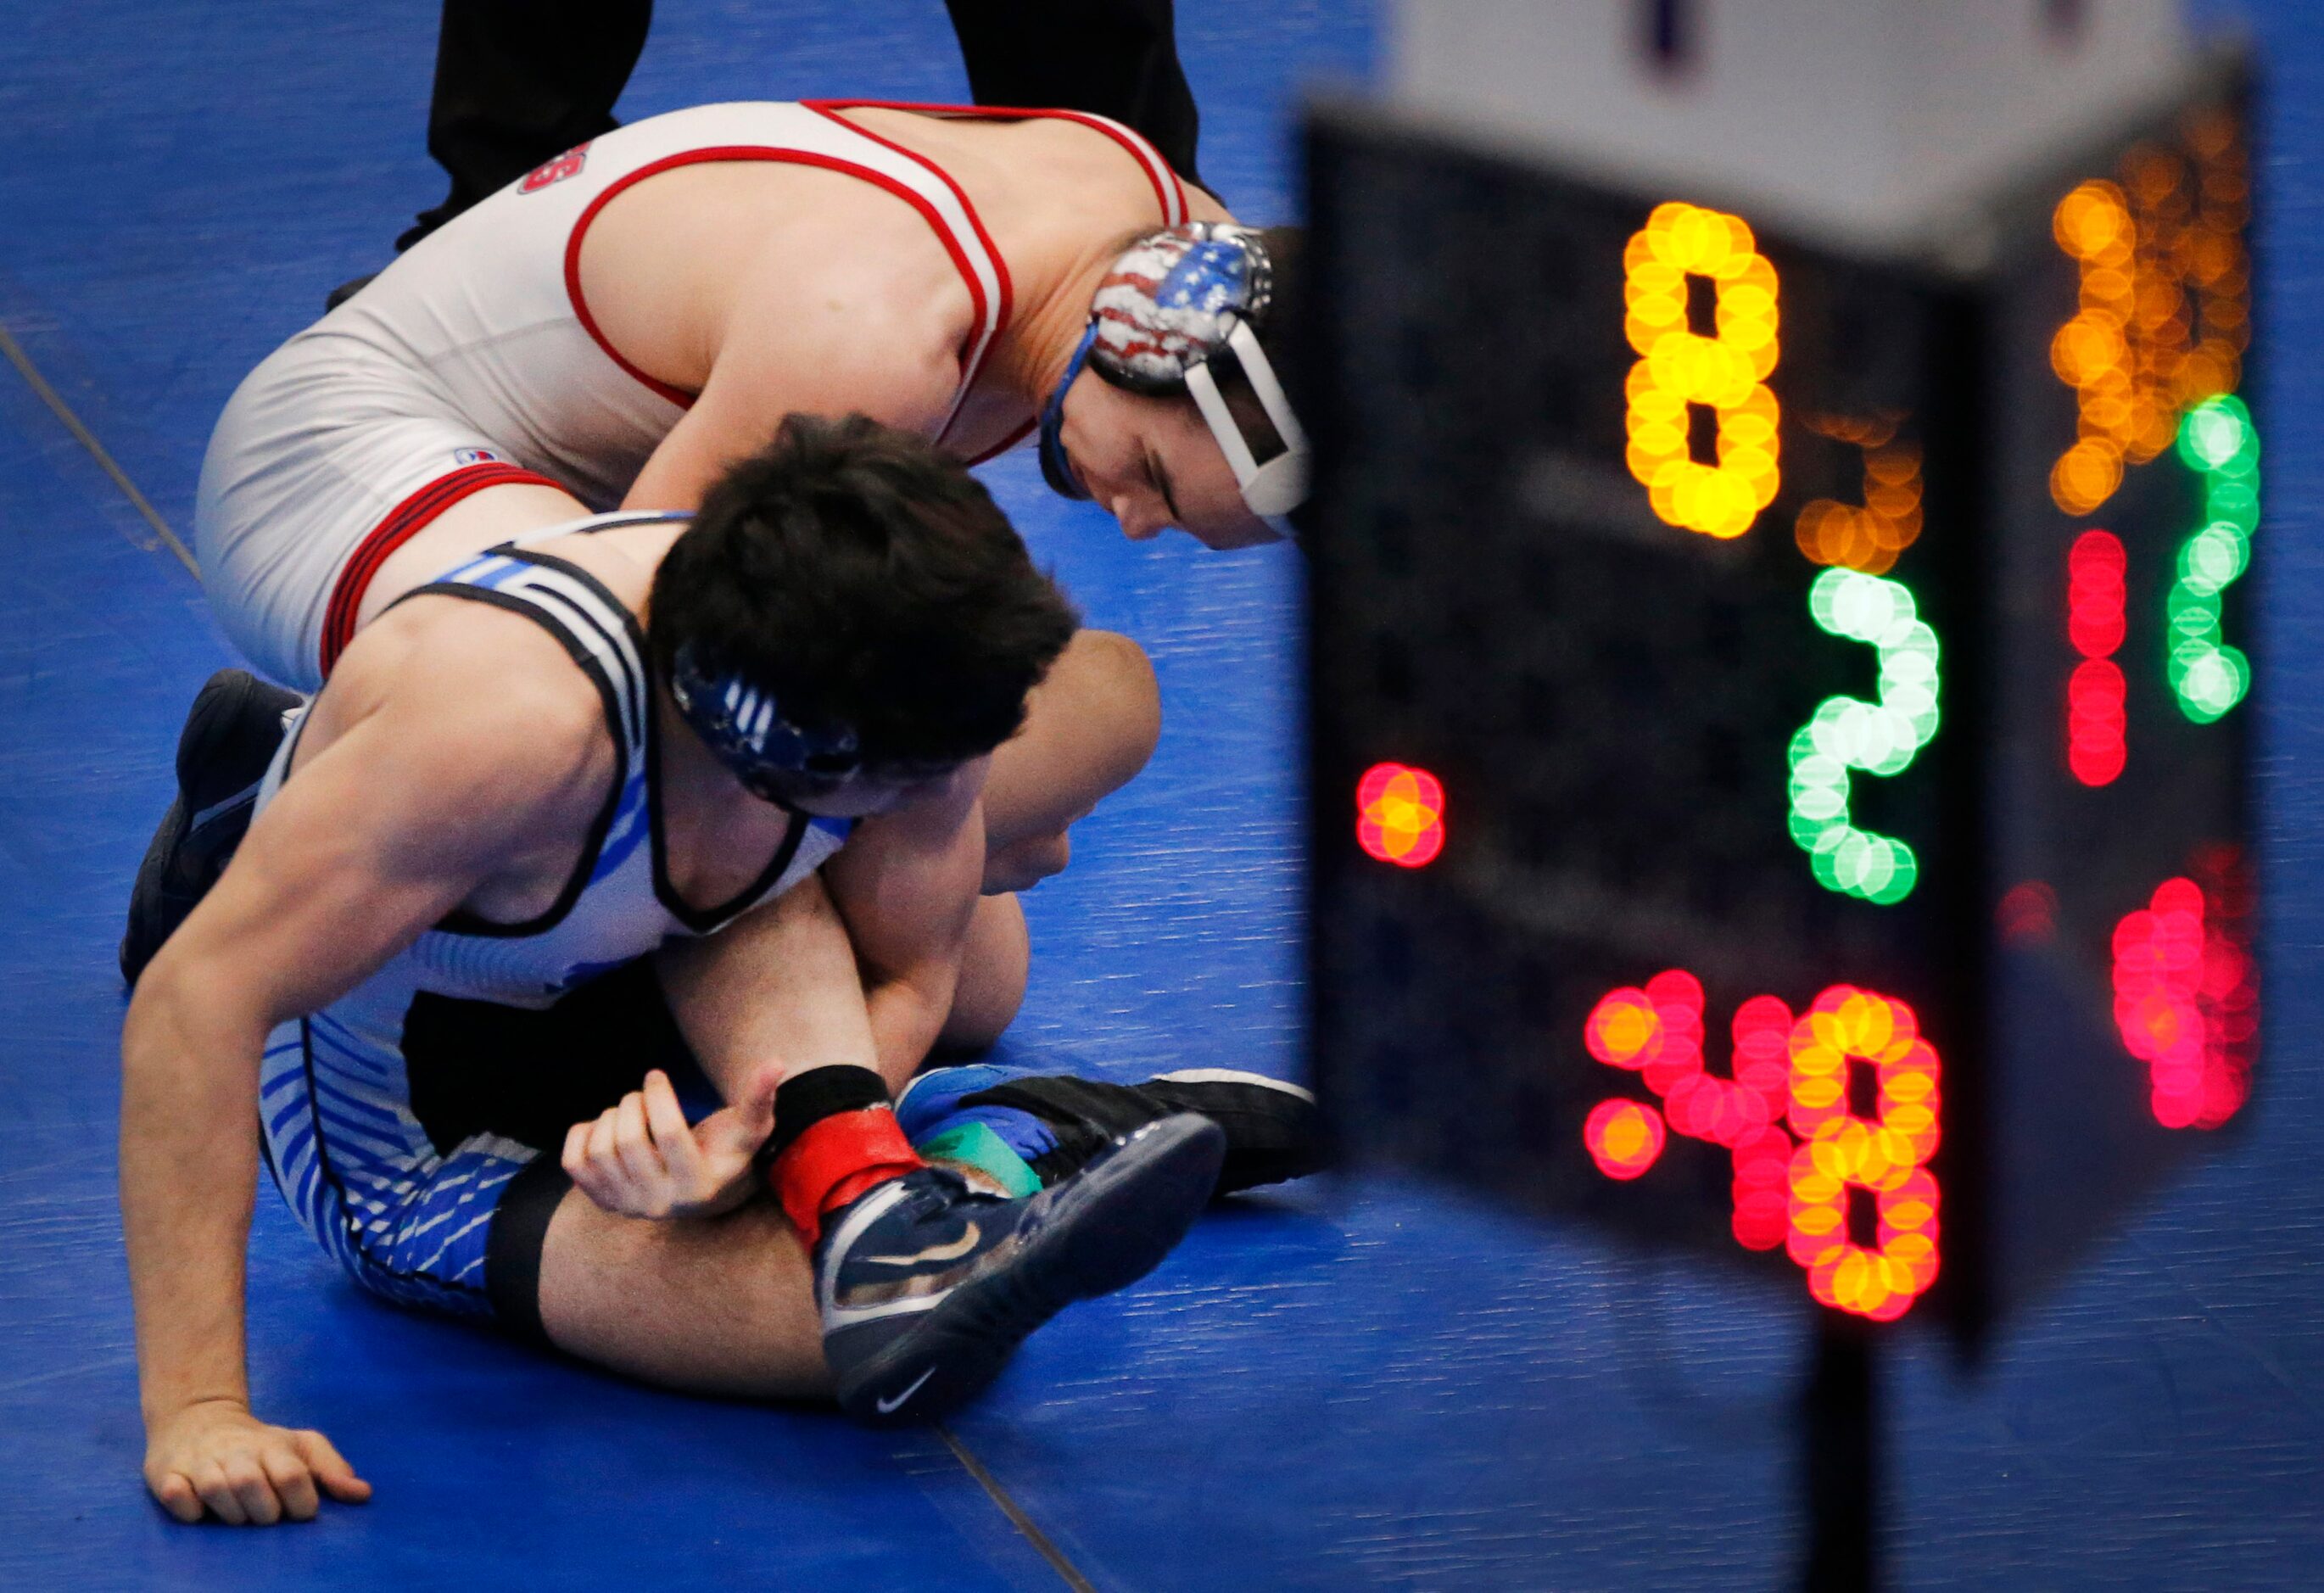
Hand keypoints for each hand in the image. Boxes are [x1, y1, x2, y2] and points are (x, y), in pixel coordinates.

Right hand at [144, 1398, 370, 1524]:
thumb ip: (331, 1469)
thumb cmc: (259, 1443)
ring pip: (214, 1490)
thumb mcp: (299, 1446)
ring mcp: (200, 1463)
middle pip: (252, 1484)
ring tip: (239, 1515)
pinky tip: (199, 1509)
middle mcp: (236, 1452)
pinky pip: (175, 1494)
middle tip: (267, 1515)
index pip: (293, 1475)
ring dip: (230, 1512)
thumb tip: (363, 1494)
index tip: (302, 1512)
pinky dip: (187, 1507)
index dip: (301, 1501)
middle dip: (264, 1511)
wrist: (197, 1416)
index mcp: (272, 1447)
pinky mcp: (167, 1474)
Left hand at [562, 1066, 778, 1219]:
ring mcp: (628, 1206)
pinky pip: (574, 1163)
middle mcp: (660, 1204)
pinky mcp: (603, 1201)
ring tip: (628, 1110)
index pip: (667, 1134)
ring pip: (600, 1150)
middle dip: (631, 1103)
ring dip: (609, 1116)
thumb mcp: (748, 1128)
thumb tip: (776, 1062)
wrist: (702, 1192)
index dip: (657, 1096)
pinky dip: (582, 1133)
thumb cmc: (727, 1151)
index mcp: (698, 1185)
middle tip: (641, 1092)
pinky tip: (604, 1126)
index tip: (656, 1076)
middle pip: (628, 1141)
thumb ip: (760, 1097)